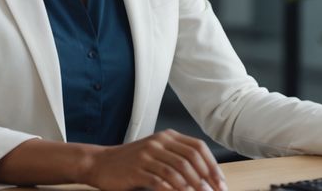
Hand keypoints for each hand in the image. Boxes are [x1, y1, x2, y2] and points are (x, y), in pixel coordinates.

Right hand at [82, 129, 226, 190]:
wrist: (100, 163)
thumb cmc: (132, 162)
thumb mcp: (156, 153)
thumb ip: (177, 158)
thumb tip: (206, 176)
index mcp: (167, 136)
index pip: (197, 147)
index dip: (212, 165)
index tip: (220, 183)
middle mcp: (158, 142)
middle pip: (190, 159)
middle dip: (206, 178)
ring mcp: (147, 155)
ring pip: (177, 170)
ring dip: (192, 186)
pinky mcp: (136, 169)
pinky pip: (159, 180)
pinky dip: (173, 190)